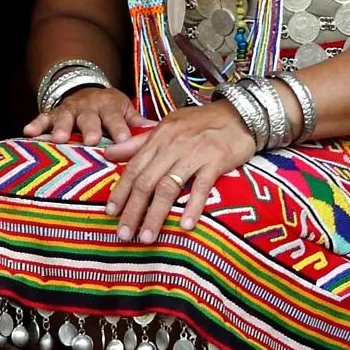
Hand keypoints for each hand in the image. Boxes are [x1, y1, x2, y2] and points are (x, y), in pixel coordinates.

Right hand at [25, 84, 144, 147]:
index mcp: (108, 106)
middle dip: (90, 129)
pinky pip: (42, 118)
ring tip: (60, 139)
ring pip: (65, 118)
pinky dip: (36, 124)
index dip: (119, 128)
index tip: (124, 139)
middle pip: (89, 118)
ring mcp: (68, 110)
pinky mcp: (52, 114)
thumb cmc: (108, 106)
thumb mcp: (124, 109)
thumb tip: (159, 131)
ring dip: (62, 128)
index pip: (115, 117)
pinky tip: (28, 132)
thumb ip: (138, 121)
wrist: (84, 88)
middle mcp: (88, 107)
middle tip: (91, 140)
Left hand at [95, 103, 256, 242]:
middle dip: (133, 210)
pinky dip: (193, 207)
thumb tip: (109, 153)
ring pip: (168, 187)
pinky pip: (201, 187)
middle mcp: (172, 146)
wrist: (240, 113)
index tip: (110, 213)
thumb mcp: (167, 126)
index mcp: (159, 138)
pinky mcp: (216, 161)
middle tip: (124, 234)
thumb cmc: (202, 122)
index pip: (133, 168)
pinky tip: (185, 225)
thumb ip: (139, 142)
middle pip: (147, 182)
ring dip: (155, 214)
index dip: (121, 192)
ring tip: (147, 236)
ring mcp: (194, 154)